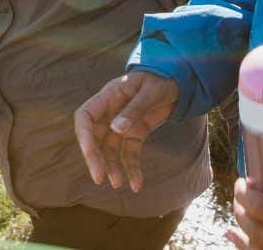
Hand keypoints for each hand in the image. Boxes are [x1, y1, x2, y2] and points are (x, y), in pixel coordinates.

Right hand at [74, 70, 178, 192]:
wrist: (178, 79)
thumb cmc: (162, 78)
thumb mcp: (150, 91)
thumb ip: (134, 109)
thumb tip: (116, 129)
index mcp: (109, 96)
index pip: (85, 117)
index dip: (84, 136)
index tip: (90, 154)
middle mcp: (111, 112)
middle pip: (95, 137)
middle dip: (95, 158)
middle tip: (99, 178)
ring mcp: (122, 123)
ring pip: (110, 149)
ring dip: (112, 166)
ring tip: (118, 185)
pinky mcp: (135, 133)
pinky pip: (129, 152)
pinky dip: (132, 168)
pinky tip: (136, 184)